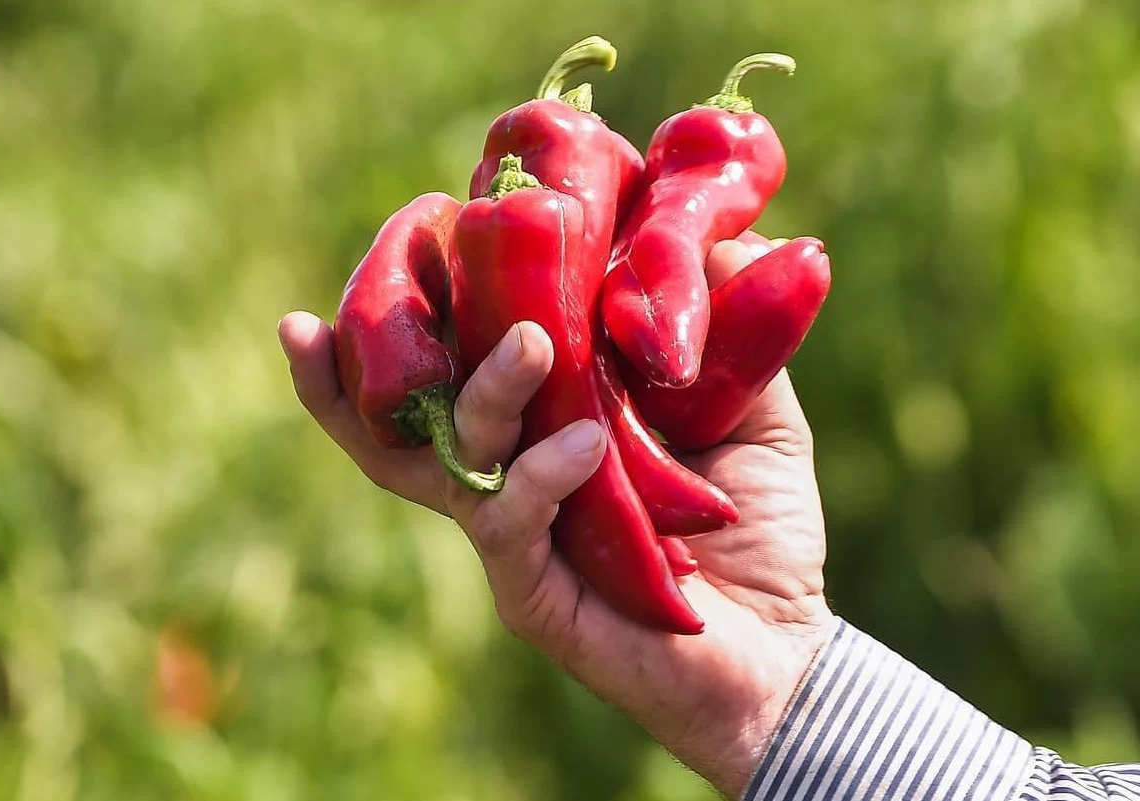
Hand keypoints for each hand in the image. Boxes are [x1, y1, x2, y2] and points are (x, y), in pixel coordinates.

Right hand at [278, 238, 833, 798]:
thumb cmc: (756, 526)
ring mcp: (511, 539)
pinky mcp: (531, 594)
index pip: (447, 370)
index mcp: (533, 430)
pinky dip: (540, 476)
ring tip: (530, 343)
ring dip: (483, 394)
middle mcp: (503, 480)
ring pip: (451, 463)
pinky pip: (510, 526)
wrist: (785, 646)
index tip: (398, 237)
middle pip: (395, 427)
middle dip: (354, 368)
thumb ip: (724, 328)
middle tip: (365, 292)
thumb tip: (709, 232)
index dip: (401, 317)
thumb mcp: (751, 406)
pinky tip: (582, 443)